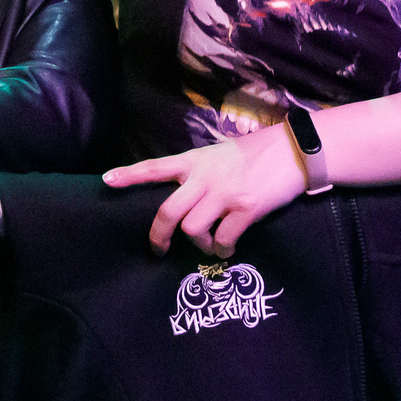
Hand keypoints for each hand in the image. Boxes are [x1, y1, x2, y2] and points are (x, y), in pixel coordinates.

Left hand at [103, 122, 305, 259]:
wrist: (293, 151)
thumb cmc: (256, 153)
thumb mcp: (220, 154)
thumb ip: (200, 172)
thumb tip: (186, 197)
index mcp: (195, 160)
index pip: (155, 167)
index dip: (129, 175)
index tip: (106, 180)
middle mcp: (205, 177)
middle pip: (167, 211)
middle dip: (158, 236)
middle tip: (158, 249)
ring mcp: (224, 193)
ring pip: (193, 230)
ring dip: (199, 244)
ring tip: (210, 243)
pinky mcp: (245, 209)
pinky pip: (223, 239)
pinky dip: (223, 249)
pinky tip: (228, 247)